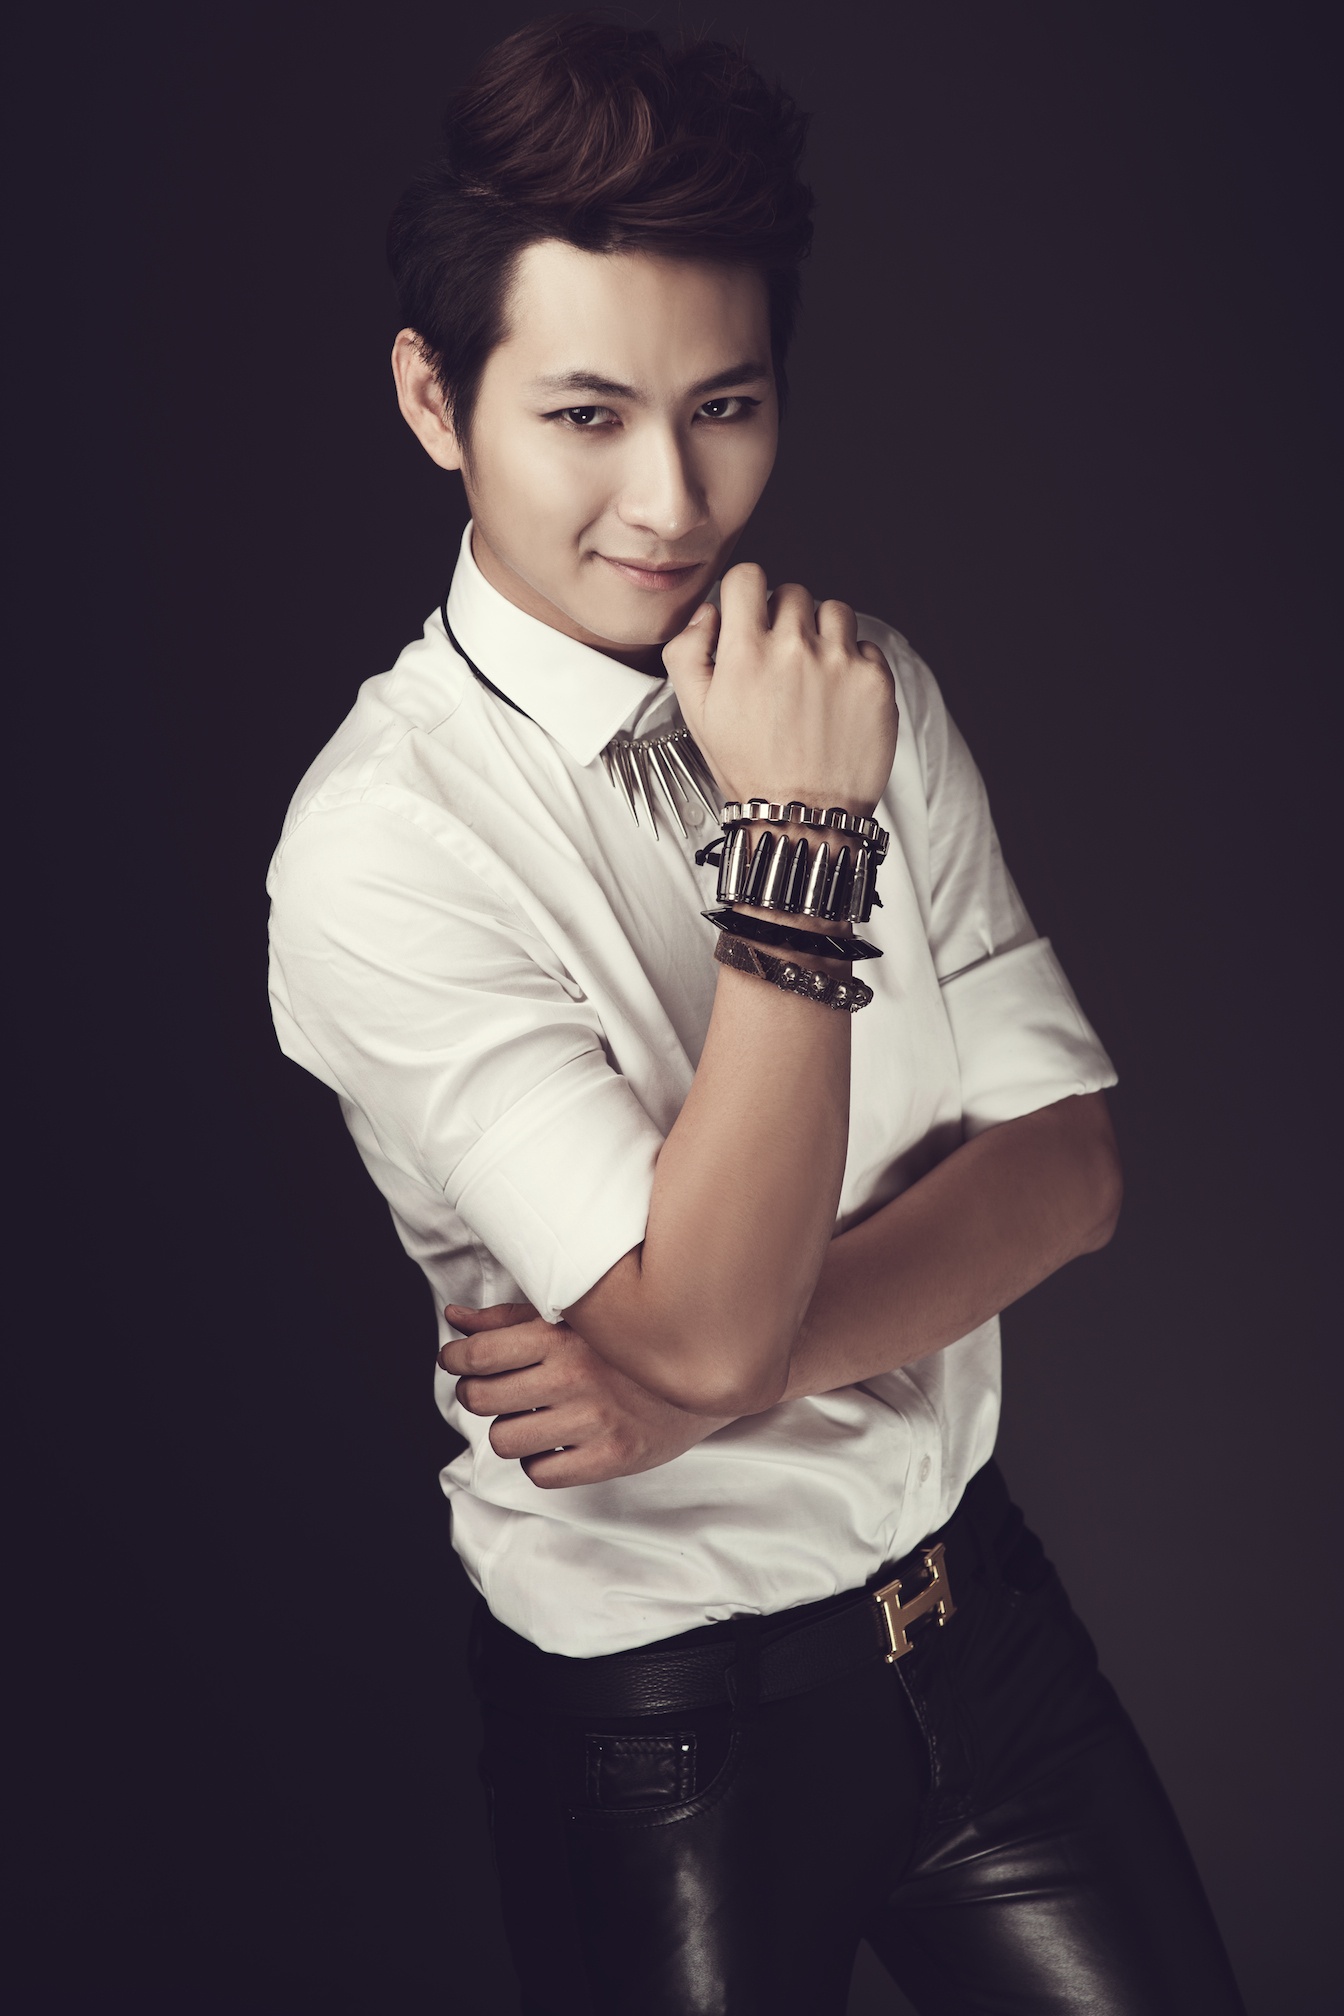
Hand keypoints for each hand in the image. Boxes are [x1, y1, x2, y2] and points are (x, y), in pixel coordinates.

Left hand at [439, 1301, 733, 1487]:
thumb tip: (454, 1320)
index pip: (478, 1354)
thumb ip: (509, 1320)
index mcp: (563, 1334)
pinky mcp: (612, 1458)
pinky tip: (558, 1442)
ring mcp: (594, 1421)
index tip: (456, 1362)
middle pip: (481, 1399)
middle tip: (495, 1390)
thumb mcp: (573, 1319)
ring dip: (510, 1431)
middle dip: (478, 1395)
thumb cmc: (629, 1343)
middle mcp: (575, 1376)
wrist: (709, 1372)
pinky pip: (540, 1474)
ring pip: (504, 1440)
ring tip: (534, 1417)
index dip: (455, 1360)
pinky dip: (540, 1461)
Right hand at [662, 562, 897, 814]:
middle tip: (781, 659)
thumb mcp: (695, 713)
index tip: (751, 615)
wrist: (802, 815)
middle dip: (785, 617)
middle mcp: (794, 647)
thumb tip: (708, 612)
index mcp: (746, 651)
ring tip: (814, 671)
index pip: (748, 577)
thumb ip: (686, 651)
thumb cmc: (748, 767)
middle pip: (793, 592)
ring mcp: (840, 661)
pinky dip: (853, 663)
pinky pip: (866, 646)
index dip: (747, 594)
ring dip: (823, 632)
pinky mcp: (875, 680)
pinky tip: (837, 696)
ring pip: (834, 610)